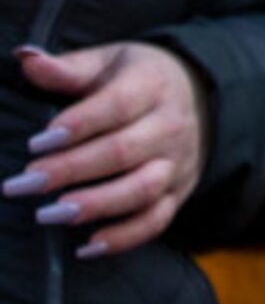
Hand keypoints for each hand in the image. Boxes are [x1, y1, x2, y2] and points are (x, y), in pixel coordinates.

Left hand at [7, 42, 205, 258]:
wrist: (200, 95)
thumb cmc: (137, 79)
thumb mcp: (108, 63)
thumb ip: (66, 68)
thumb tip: (25, 59)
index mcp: (152, 86)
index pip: (117, 106)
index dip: (77, 126)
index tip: (36, 143)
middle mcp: (171, 126)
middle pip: (123, 152)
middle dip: (70, 171)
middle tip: (24, 183)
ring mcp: (177, 162)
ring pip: (142, 189)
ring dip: (95, 205)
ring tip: (49, 213)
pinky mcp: (178, 192)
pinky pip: (156, 220)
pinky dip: (124, 238)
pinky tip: (87, 245)